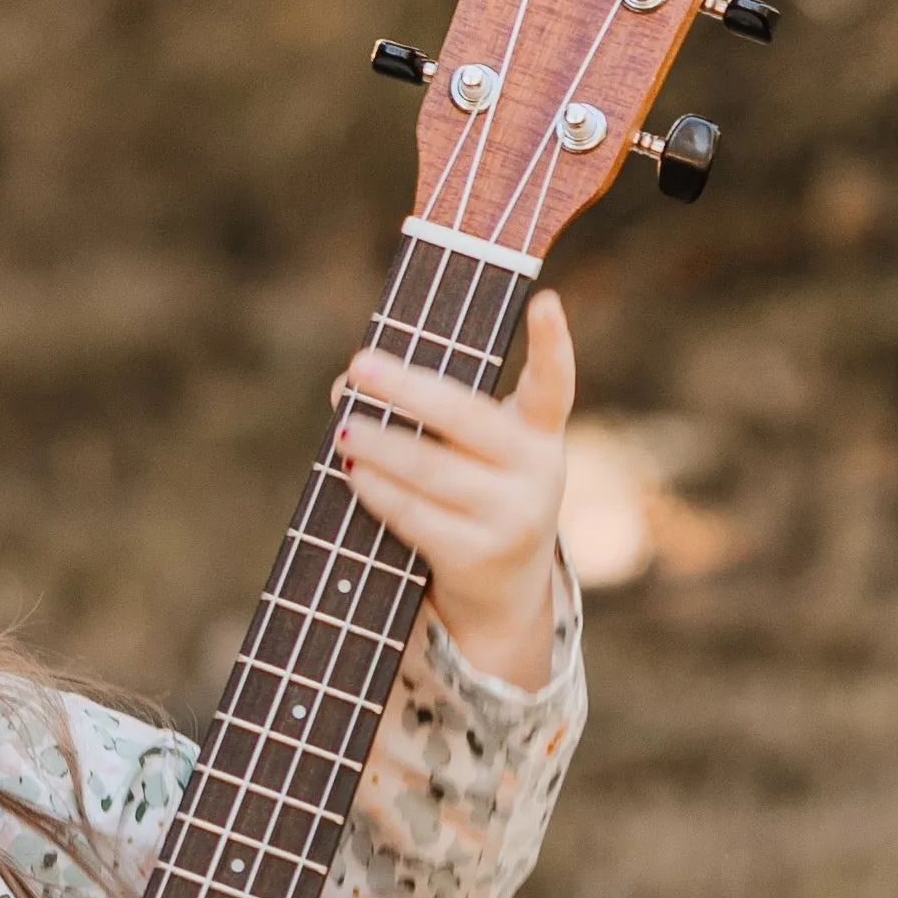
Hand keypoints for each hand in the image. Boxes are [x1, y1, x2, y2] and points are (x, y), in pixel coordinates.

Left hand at [334, 287, 574, 691]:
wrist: (503, 594)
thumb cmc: (478, 498)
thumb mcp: (476, 454)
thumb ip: (428, 416)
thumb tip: (346, 387)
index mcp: (540, 433)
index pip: (554, 384)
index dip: (553, 344)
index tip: (545, 303)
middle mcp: (537, 471)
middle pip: (467, 419)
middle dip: (408, 389)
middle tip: (359, 365)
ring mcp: (511, 517)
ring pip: (432, 470)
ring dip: (380, 444)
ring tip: (344, 428)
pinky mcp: (477, 555)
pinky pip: (416, 513)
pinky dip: (379, 490)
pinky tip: (354, 471)